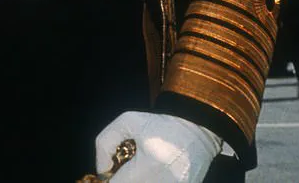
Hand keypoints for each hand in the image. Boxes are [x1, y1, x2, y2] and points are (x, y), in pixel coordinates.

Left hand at [95, 111, 221, 181]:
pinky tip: (152, 173)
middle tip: (126, 169)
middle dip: (123, 179)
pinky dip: (148, 181)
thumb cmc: (160, 126)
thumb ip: (105, 142)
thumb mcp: (128, 121)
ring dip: (136, 180)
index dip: (110, 178)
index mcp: (148, 168)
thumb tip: (101, 168)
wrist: (196, 132)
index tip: (112, 169)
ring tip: (141, 170)